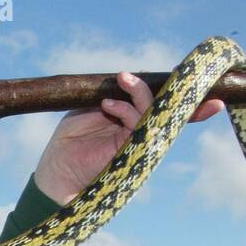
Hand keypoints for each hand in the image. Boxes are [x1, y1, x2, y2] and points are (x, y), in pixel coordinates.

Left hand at [33, 71, 224, 205]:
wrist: (55, 174)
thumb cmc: (69, 142)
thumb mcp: (89, 108)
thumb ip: (111, 94)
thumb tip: (129, 78)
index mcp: (134, 120)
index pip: (163, 105)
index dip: (182, 93)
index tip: (190, 74)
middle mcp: (142, 132)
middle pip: (171, 110)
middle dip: (181, 92)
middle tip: (177, 71)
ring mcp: (139, 144)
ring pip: (156, 115)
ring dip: (141, 94)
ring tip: (123, 79)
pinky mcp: (130, 153)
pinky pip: (140, 128)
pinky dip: (127, 111)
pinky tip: (109, 105)